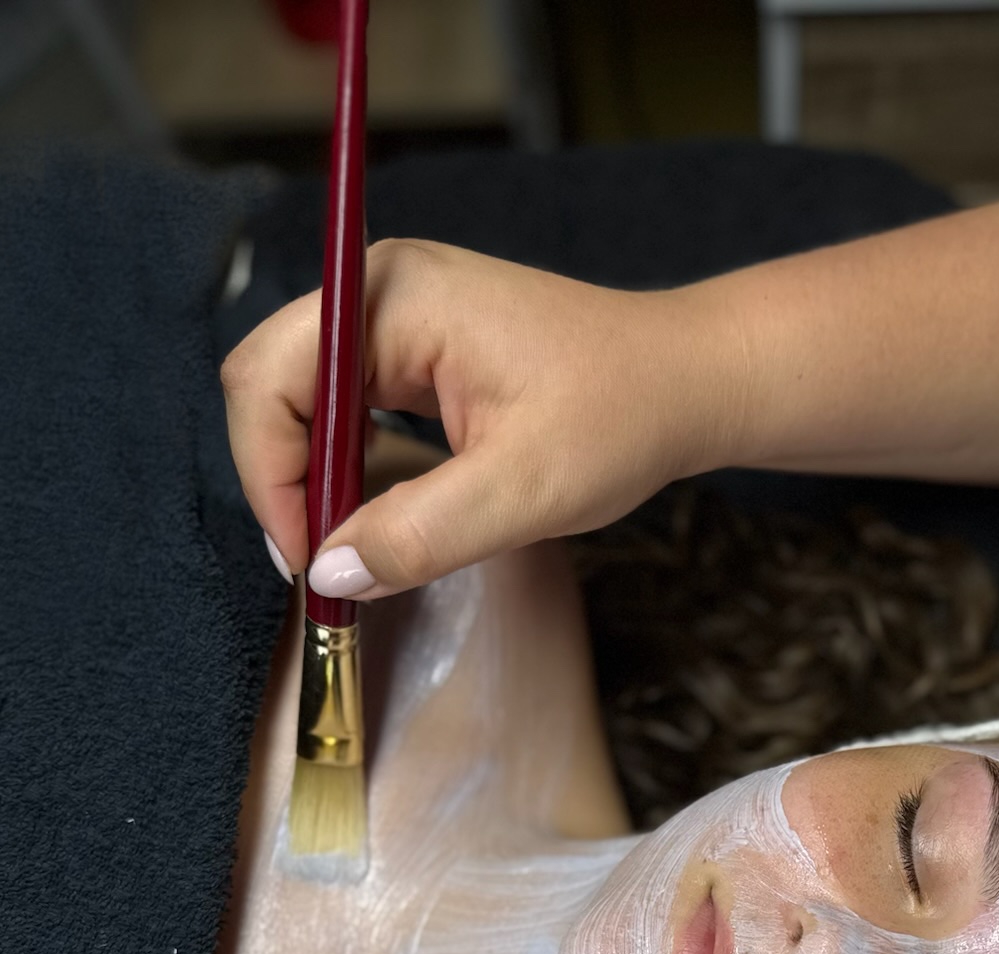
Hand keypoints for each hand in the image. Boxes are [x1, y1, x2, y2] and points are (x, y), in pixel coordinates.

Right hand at [222, 239, 735, 598]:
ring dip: (313, 478)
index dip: (271, 477)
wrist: (686, 384)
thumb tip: (330, 574)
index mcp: (394, 298)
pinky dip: (345, 466)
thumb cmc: (621, 418)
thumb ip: (421, 533)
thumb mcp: (524, 492)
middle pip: (271, 384)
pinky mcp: (414, 349)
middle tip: (324, 568)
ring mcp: (395, 316)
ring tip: (352, 550)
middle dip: (284, 480)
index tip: (309, 562)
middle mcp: (380, 290)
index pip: (270, 379)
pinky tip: (375, 516)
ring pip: (301, 400)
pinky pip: (343, 407)